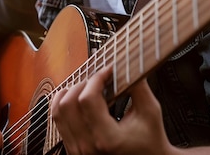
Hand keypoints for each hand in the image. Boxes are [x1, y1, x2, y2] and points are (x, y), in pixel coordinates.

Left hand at [52, 67, 171, 154]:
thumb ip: (138, 85)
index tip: (107, 71)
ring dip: (69, 92)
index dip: (96, 78)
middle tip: (98, 79)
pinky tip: (77, 98)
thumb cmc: (151, 140)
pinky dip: (64, 106)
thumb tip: (125, 62)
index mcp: (107, 138)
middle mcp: (88, 147)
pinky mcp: (74, 151)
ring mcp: (78, 151)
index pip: (88, 99)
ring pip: (58, 113)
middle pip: (68, 104)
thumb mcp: (150, 111)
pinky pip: (59, 123)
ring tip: (85, 86)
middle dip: (82, 83)